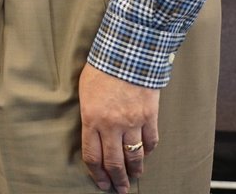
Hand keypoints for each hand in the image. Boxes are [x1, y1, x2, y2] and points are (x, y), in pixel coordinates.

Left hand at [79, 62, 159, 193]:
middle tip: (119, 189)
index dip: (97, 173)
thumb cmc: (101, 69)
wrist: (126, 54)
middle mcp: (112, 125)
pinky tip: (145, 154)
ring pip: (134, 156)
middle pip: (114, 162)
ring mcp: (132, 122)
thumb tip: (93, 133)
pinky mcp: (149, 117)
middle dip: (116, 179)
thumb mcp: (85, 92)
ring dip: (134, 170)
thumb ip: (89, 115)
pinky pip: (150, 141)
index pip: (93, 155)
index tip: (101, 182)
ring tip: (134, 177)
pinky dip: (148, 150)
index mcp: (92, 119)